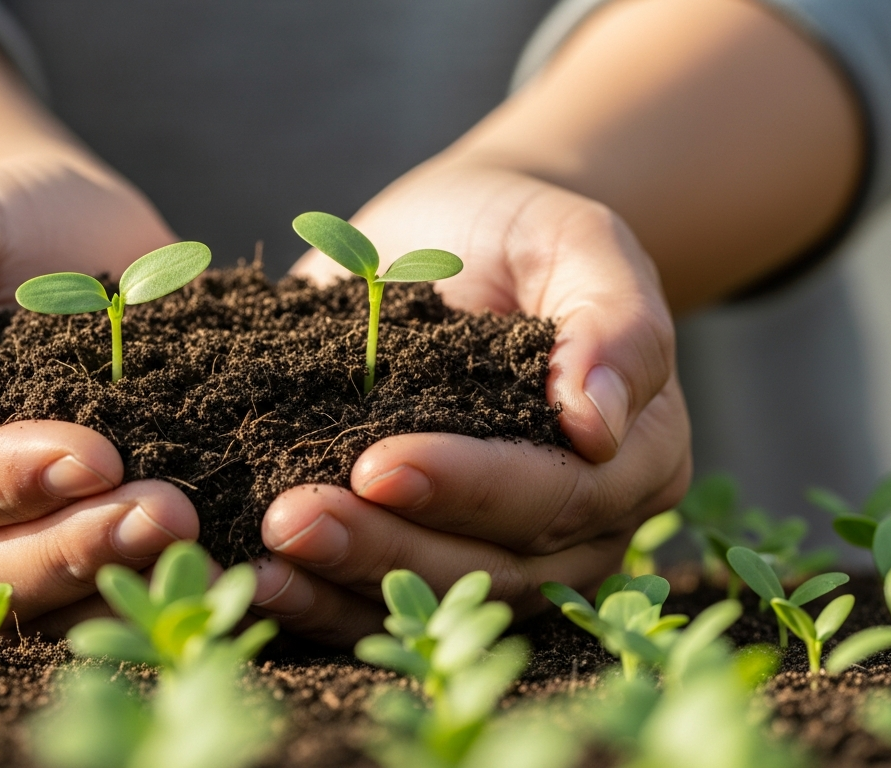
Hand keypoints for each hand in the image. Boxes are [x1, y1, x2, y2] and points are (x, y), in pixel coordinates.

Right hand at [0, 155, 200, 630]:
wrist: (49, 243)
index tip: (95, 456)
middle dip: (68, 550)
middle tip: (169, 515)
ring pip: (21, 602)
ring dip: (109, 582)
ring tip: (195, 542)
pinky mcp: (33, 556)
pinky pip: (74, 603)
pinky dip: (139, 591)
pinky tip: (215, 570)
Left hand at [251, 164, 691, 644]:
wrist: (460, 237)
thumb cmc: (526, 235)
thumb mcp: (580, 242)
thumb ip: (614, 322)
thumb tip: (596, 426)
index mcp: (630, 460)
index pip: (552, 495)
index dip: (468, 488)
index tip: (379, 465)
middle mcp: (573, 528)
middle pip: (485, 568)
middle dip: (384, 547)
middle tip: (293, 519)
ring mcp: (495, 552)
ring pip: (429, 598)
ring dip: (340, 585)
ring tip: (265, 559)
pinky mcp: (422, 550)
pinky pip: (379, 601)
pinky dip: (318, 599)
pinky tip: (260, 579)